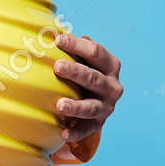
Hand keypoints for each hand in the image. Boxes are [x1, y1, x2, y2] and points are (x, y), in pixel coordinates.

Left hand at [49, 32, 122, 162]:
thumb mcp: (85, 60)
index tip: (57, 40)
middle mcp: (112, 86)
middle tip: (56, 67)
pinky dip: (75, 133)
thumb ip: (76, 47)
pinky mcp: (98, 124)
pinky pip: (86, 130)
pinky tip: (63, 133)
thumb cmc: (86, 72)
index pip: (95, 52)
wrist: (97, 101)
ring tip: (59, 105)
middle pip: (94, 78)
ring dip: (76, 106)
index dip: (77, 45)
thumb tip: (52, 32)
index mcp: (110, 65)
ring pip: (92, 107)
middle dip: (75, 72)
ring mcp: (107, 107)